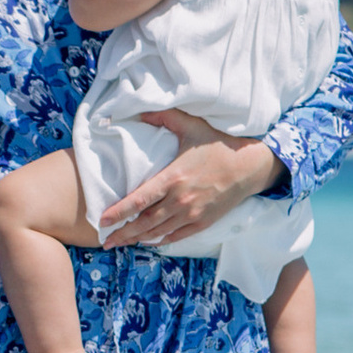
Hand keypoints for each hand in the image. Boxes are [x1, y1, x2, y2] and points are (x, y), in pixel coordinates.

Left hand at [97, 110, 280, 249]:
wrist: (250, 166)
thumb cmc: (218, 145)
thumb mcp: (191, 126)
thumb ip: (165, 118)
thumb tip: (141, 111)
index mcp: (173, 178)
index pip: (139, 200)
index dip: (119, 212)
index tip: (102, 220)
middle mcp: (180, 200)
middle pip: (145, 222)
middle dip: (123, 232)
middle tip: (106, 240)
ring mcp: (192, 214)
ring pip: (158, 232)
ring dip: (138, 238)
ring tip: (122, 242)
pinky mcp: (203, 222)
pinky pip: (176, 236)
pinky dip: (160, 240)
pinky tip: (148, 241)